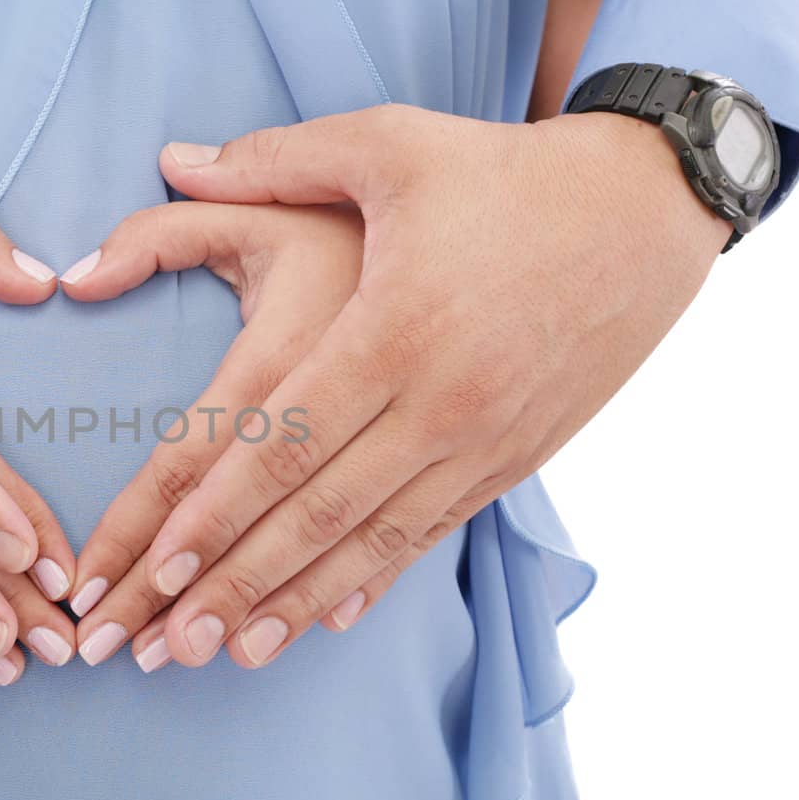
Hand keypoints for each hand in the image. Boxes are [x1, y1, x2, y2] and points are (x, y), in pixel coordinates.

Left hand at [74, 107, 727, 669]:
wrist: (647, 210)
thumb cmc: (503, 172)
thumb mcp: (388, 144)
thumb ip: (272, 159)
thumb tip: (172, 163)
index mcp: (392, 329)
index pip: (280, 445)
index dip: (210, 514)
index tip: (150, 570)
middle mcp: (438, 403)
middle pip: (314, 515)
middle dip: (231, 585)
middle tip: (159, 646)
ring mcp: (482, 441)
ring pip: (370, 543)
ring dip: (292, 604)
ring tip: (226, 656)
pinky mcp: (513, 459)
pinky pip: (430, 536)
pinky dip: (370, 582)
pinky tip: (323, 623)